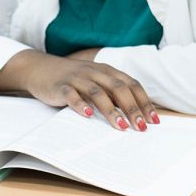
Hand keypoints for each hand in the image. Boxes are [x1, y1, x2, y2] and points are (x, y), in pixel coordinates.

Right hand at [0, 49, 158, 131]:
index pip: (132, 85)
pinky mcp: (61, 86)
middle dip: (132, 108)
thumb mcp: (97, 82)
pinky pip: (72, 95)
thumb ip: (113, 93)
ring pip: (98, 92)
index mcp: (109, 71)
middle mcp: (96, 72)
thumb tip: (135, 114)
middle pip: (119, 89)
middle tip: (140, 127)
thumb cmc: (75, 80)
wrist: (41, 68)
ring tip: (120, 126)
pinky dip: (81, 105)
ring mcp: (78, 78)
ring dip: (111, 110)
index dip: (144, 102)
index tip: (154, 120)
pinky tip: (88, 115)